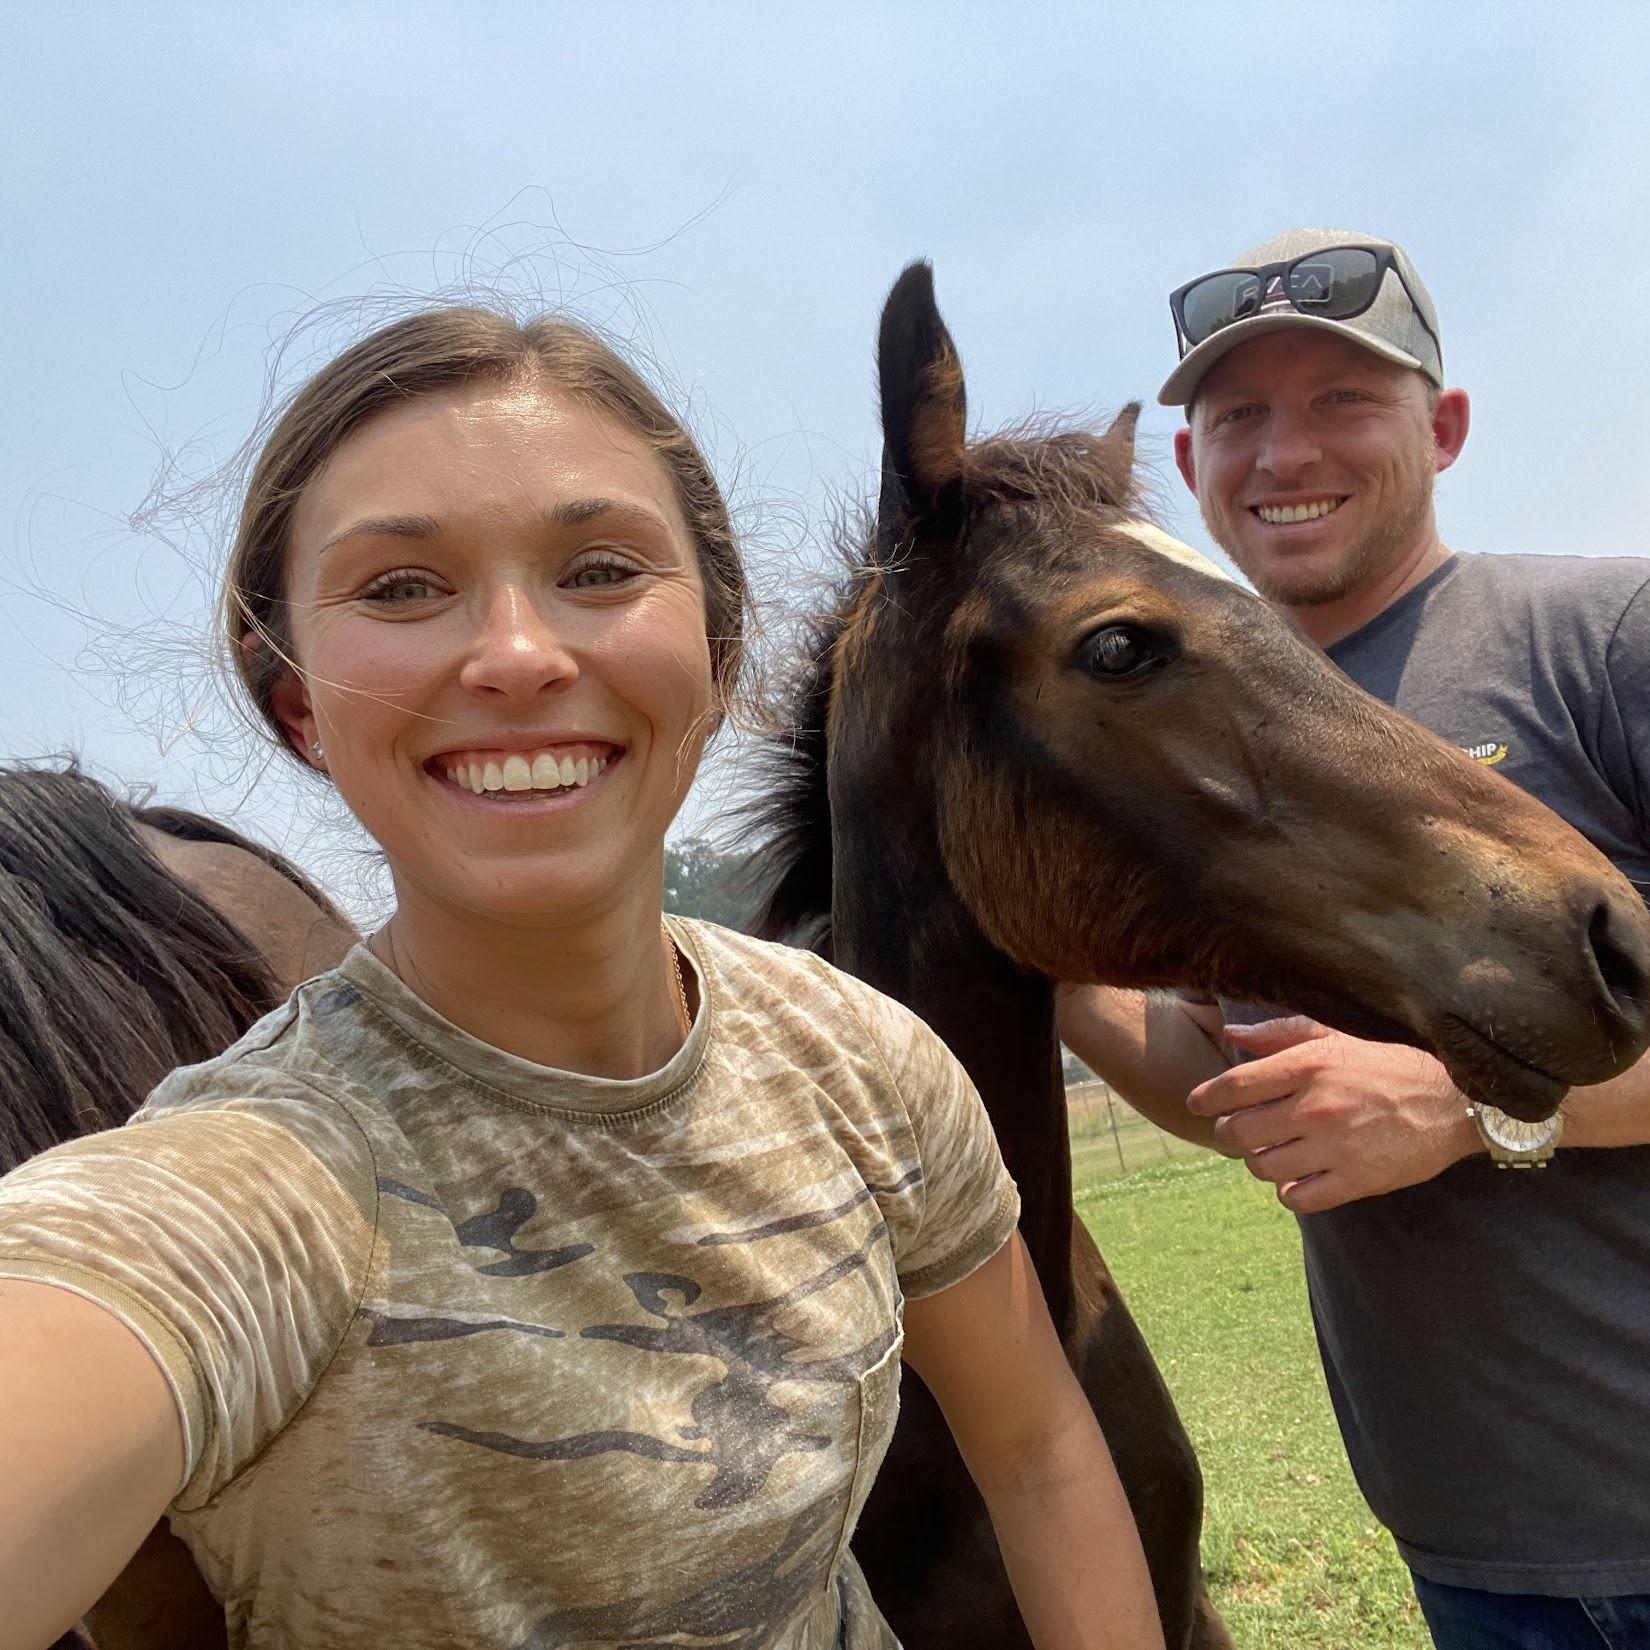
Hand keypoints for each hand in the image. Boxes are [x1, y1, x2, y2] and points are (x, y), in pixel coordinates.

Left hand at [1185, 1017, 1478, 1212]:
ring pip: (1262, 1167)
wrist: (1456, 1101)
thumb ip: (1280, 1034)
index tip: (1196, 1103)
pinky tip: (1298, 1177)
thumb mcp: (1335, 1037)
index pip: (1235, 1085)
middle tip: (1242, 1129)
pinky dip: (1289, 1191)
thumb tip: (1230, 1034)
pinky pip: (1297, 1198)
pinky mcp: (1357, 1181)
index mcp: (1310, 1065)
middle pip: (1240, 1131)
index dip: (1206, 1096)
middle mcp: (1317, 1106)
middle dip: (1231, 1131)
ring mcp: (1336, 1147)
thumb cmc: (1388, 1064)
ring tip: (1273, 1151)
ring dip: (1259, 1161)